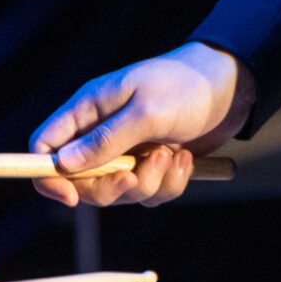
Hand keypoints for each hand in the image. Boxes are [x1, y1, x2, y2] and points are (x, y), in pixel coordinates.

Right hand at [29, 42, 252, 207]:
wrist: (234, 84)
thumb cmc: (185, 85)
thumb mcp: (145, 111)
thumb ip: (105, 140)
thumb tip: (64, 165)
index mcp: (89, 108)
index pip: (46, 144)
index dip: (49, 175)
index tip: (71, 197)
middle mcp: (103, 131)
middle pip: (81, 180)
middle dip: (110, 187)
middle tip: (136, 176)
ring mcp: (129, 149)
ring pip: (119, 190)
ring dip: (147, 183)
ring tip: (170, 155)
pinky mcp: (154, 163)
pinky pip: (149, 192)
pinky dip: (169, 184)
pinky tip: (186, 160)